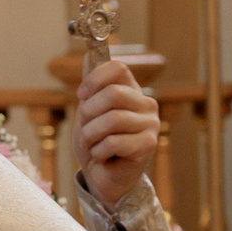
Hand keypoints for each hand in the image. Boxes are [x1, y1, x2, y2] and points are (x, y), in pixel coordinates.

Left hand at [76, 58, 159, 208]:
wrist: (101, 176)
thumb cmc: (95, 142)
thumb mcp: (88, 110)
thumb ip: (91, 85)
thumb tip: (89, 54)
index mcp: (131, 90)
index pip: (118, 68)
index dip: (94, 79)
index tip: (81, 94)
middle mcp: (146, 104)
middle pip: (112, 93)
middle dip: (88, 113)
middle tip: (86, 127)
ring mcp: (151, 124)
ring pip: (111, 120)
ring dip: (91, 135)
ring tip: (93, 144)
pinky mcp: (148, 145)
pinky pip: (113, 142)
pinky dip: (98, 151)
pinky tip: (102, 156)